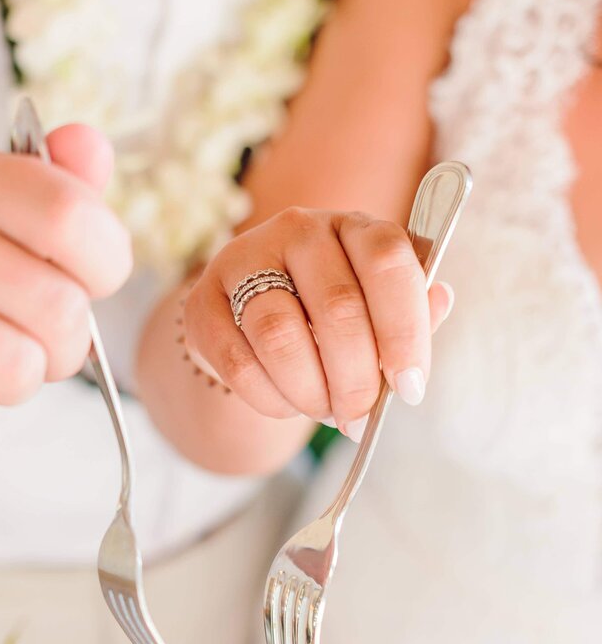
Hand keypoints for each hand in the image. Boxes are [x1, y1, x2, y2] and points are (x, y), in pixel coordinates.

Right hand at [184, 208, 453, 440]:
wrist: (253, 323)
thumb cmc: (329, 316)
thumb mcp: (378, 308)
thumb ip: (411, 312)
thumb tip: (442, 302)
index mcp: (355, 226)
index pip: (388, 262)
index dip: (405, 330)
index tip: (410, 386)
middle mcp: (299, 231)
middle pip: (336, 309)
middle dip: (356, 380)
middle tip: (360, 417)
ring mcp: (244, 262)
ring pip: (280, 337)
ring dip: (310, 392)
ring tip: (325, 411)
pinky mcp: (203, 303)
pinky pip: (238, 362)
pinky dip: (270, 398)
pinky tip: (287, 403)